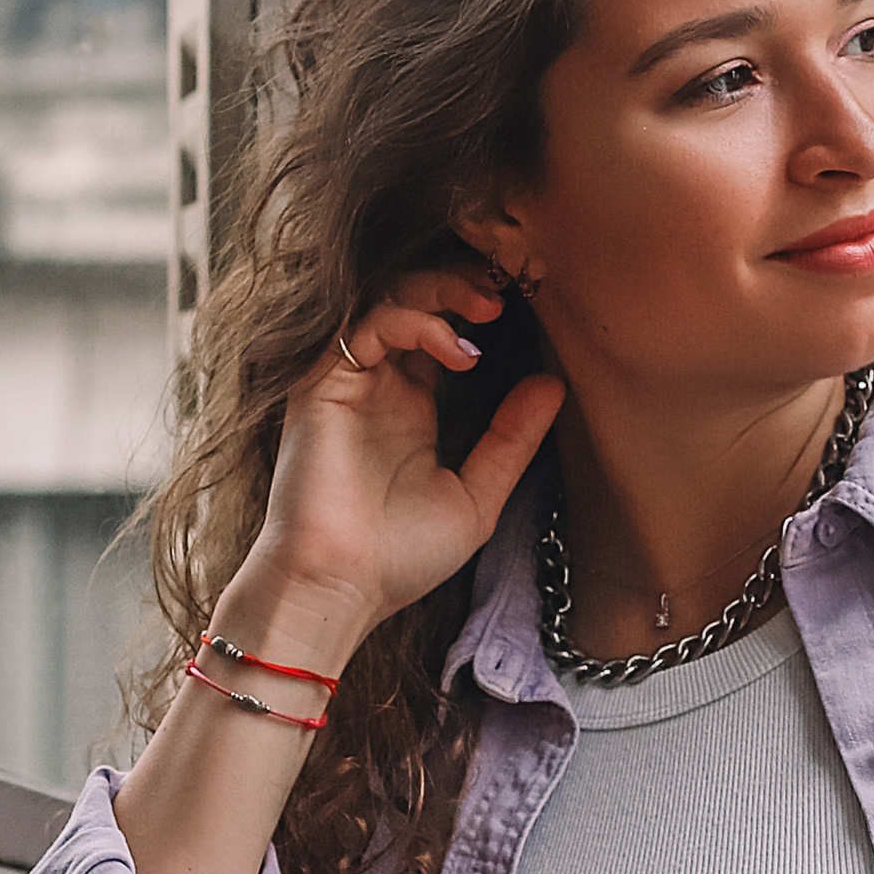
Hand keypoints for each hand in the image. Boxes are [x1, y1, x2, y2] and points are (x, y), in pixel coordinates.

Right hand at [233, 262, 565, 662]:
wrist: (340, 588)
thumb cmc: (399, 558)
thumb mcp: (477, 496)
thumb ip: (512, 440)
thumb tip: (553, 385)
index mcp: (411, 407)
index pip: (441, 333)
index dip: (478, 312)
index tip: (527, 309)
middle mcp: (378, 386)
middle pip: (413, 303)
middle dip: (462, 286)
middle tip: (509, 291)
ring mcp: (348, 382)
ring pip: (386, 300)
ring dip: (439, 292)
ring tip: (487, 308)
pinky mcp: (320, 384)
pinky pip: (363, 325)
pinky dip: (412, 321)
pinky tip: (455, 349)